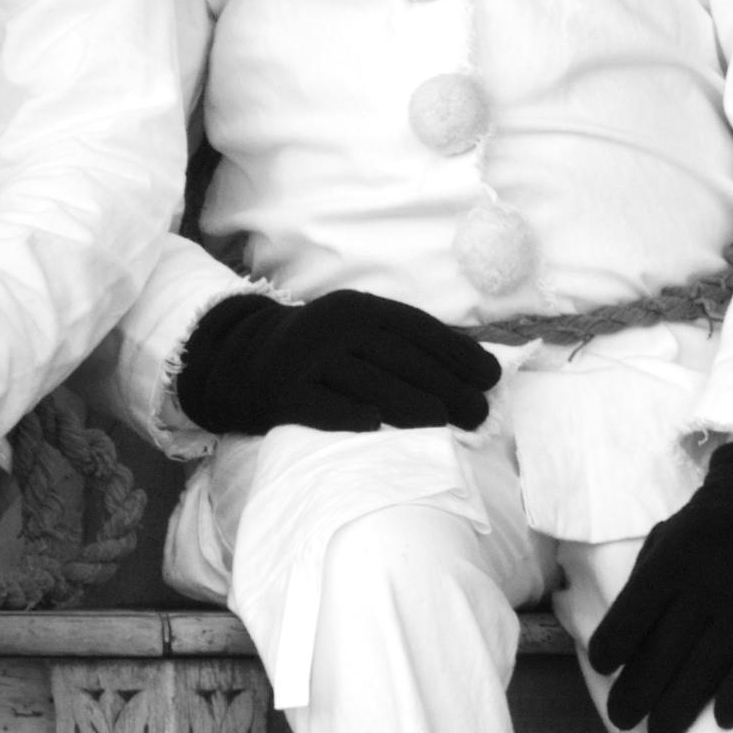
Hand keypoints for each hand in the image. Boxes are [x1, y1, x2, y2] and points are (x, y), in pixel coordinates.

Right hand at [172, 289, 496, 437]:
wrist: (241, 365)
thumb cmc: (320, 355)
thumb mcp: (357, 333)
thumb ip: (404, 345)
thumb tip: (473, 370)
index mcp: (358, 308)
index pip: (416, 329)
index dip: (457, 353)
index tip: (491, 377)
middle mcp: (333, 327)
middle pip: (399, 358)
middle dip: (445, 385)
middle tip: (479, 412)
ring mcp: (306, 359)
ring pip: (366, 382)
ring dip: (409, 402)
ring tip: (445, 421)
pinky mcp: (283, 393)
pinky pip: (320, 406)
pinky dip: (347, 414)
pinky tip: (375, 424)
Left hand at [584, 442, 732, 732]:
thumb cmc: (704, 527)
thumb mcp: (664, 538)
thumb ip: (640, 581)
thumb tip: (616, 637)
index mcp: (672, 563)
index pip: (631, 616)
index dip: (611, 648)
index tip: (603, 669)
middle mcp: (706, 587)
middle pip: (664, 653)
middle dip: (637, 694)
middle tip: (623, 720)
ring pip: (706, 669)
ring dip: (680, 708)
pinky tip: (720, 721)